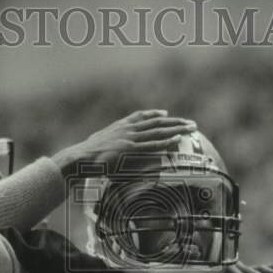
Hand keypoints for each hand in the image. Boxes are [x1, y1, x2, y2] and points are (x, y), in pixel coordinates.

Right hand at [51, 110, 197, 177]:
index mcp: (119, 126)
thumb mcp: (97, 144)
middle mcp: (128, 129)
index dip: (154, 114)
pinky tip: (177, 140)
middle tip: (190, 123)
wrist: (81, 158)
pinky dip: (166, 141)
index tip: (166, 114)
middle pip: (156, 122)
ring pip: (159, 131)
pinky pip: (153, 144)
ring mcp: (131, 138)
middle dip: (175, 122)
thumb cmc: (86, 156)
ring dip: (177, 129)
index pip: (140, 116)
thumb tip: (107, 148)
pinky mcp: (132, 149)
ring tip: (191, 128)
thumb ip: (107, 144)